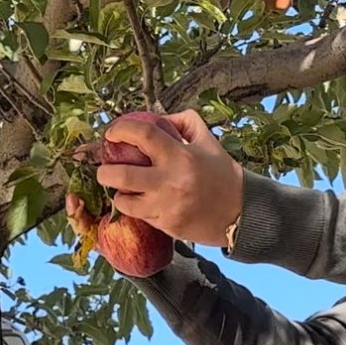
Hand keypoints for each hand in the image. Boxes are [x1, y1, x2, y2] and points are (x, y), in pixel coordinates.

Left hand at [95, 109, 243, 246]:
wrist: (242, 212)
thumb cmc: (223, 174)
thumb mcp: (208, 141)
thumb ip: (184, 122)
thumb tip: (157, 118)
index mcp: (180, 155)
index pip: (144, 135)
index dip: (122, 130)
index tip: (112, 133)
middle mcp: (171, 181)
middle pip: (121, 175)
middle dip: (104, 171)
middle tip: (104, 169)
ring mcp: (167, 207)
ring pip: (125, 201)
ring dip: (118, 195)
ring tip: (122, 189)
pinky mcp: (168, 226)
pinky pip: (141, 216)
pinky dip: (137, 209)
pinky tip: (143, 202)